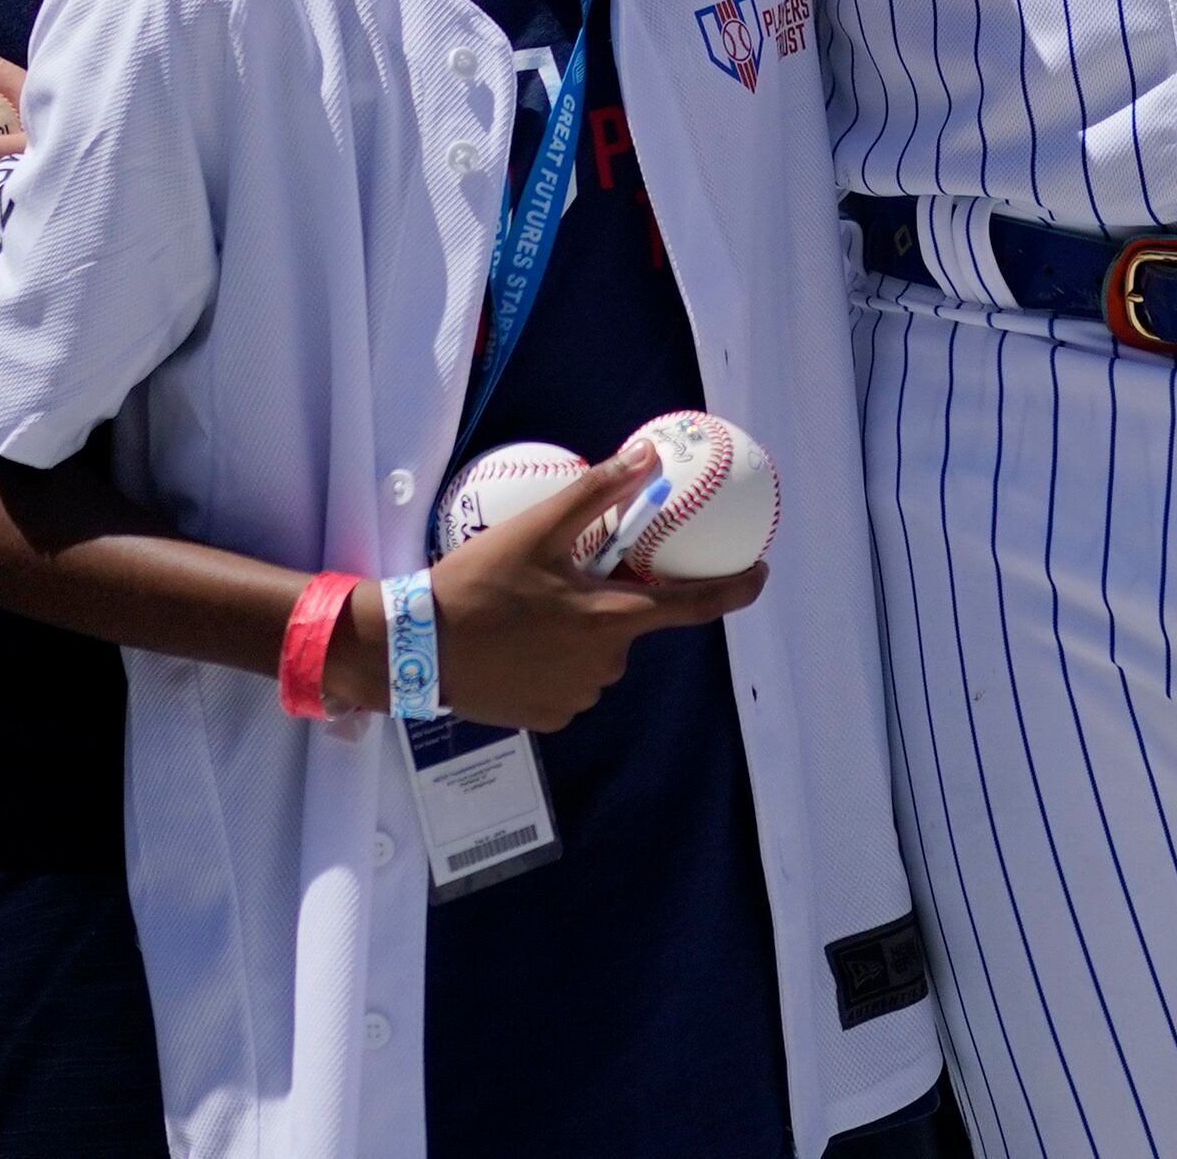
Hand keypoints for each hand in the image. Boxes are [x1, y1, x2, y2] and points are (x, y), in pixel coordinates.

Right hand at [374, 455, 764, 732]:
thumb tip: (647, 456)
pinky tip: (515, 647)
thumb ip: (597, 492)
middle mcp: (605, 666)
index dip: (734, 591)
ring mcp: (577, 697)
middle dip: (607, 602)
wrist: (416, 648)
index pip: (693, 607)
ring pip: (597, 655)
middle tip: (559, 583)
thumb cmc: (478, 583)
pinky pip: (568, 683)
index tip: (760, 575)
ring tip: (526, 614)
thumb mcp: (538, 528)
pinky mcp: (549, 718)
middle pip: (628, 625)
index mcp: (610, 619)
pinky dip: (553, 663)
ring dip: (578, 633)